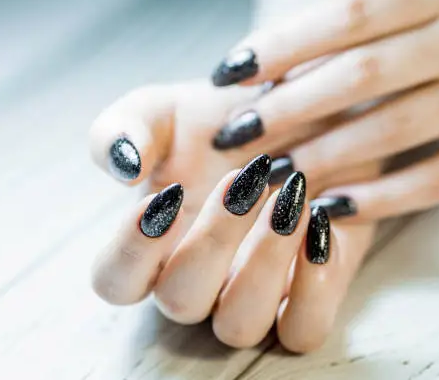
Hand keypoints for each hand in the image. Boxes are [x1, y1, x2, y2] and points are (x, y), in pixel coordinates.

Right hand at [89, 81, 380, 351]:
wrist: (293, 117)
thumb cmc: (217, 123)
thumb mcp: (163, 110)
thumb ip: (124, 130)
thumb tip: (125, 167)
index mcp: (155, 245)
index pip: (117, 280)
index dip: (132, 250)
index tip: (170, 195)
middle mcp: (200, 281)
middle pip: (182, 301)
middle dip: (212, 240)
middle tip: (245, 180)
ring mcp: (252, 296)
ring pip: (240, 324)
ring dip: (264, 262)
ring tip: (290, 199)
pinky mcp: (306, 297)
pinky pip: (302, 330)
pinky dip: (315, 287)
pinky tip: (321, 223)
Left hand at [209, 0, 438, 219]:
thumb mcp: (432, 13)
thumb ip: (366, 35)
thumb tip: (273, 74)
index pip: (346, 14)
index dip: (281, 44)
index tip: (228, 74)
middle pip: (360, 74)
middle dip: (287, 108)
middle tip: (234, 136)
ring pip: (391, 131)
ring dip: (322, 158)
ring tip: (270, 178)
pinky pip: (432, 181)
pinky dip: (377, 198)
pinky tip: (330, 210)